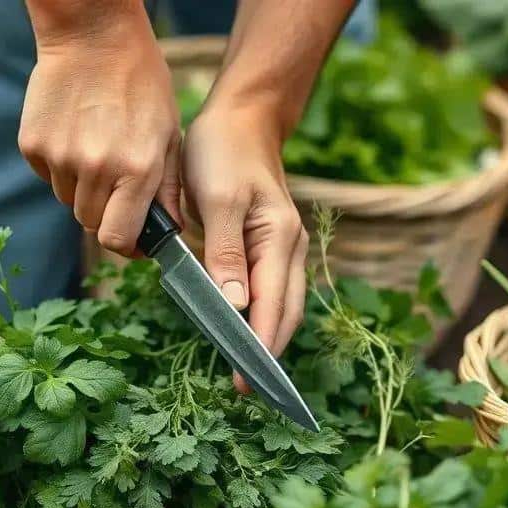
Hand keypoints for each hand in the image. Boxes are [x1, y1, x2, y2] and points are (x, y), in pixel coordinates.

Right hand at [18, 3, 180, 255]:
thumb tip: (170, 230)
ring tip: (98, 150)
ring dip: (83, 190)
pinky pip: (47, 176)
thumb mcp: (168, 134)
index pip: (117, 238)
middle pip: (91, 224)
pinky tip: (76, 135)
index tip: (132, 238)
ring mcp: (59, 157)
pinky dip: (61, 167)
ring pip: (68, 200)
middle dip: (106, 215)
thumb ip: (168, 188)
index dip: (126, 245)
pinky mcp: (33, 144)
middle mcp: (95, 169)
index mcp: (136, 169)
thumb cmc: (141, 83)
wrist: (93, 36)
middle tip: (117, 187)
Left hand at [182, 105, 308, 391]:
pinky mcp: (270, 245)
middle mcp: (289, 248)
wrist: (240, 117)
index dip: (261, 347)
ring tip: (245, 370)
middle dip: (269, 353)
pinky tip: (244, 331)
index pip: (275, 307)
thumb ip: (226, 253)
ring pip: (282, 305)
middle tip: (246, 390)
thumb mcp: (218, 199)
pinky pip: (270, 290)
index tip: (246, 381)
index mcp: (280, 240)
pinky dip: (261, 316)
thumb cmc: (222, 153)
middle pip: (287, 314)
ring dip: (267, 338)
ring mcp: (283, 248)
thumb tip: (236, 306)